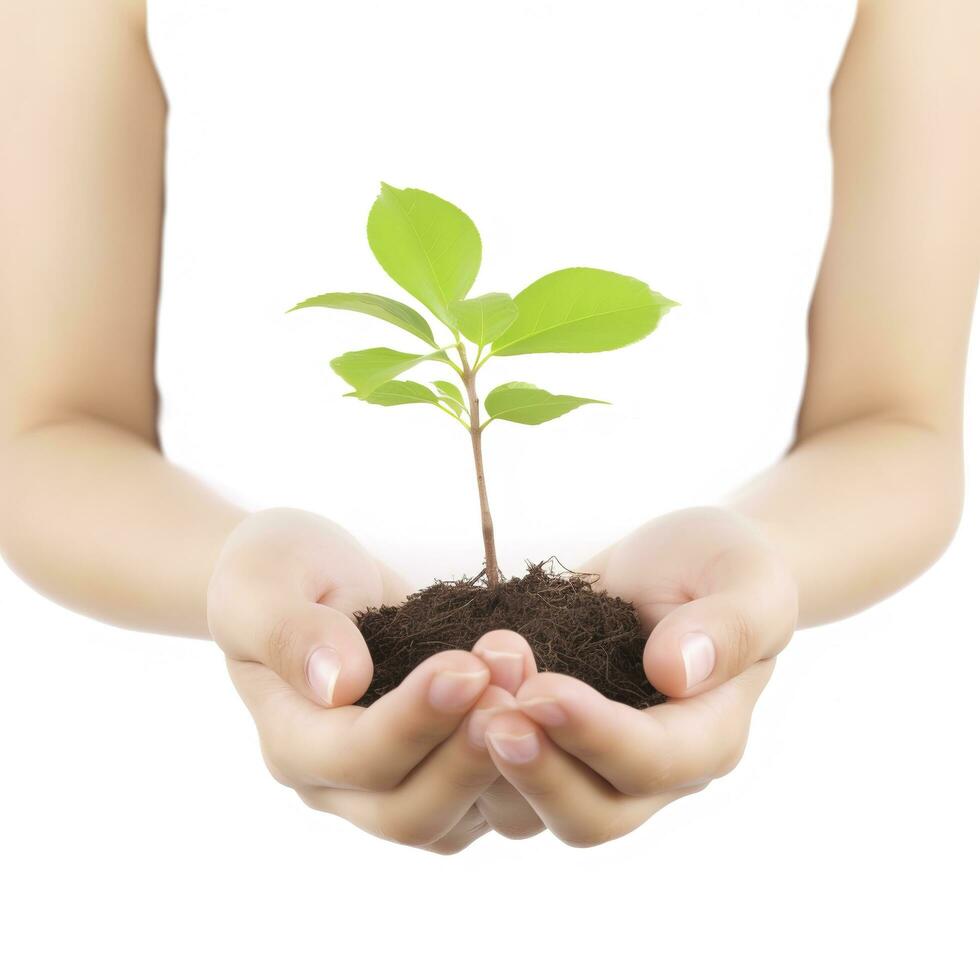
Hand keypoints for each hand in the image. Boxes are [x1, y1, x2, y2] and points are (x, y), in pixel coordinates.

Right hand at [208, 508, 526, 851]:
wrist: (318, 577)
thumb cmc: (281, 570)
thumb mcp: (263, 580)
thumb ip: (290, 631)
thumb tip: (339, 685)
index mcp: (290, 740)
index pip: (354, 757)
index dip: (414, 720)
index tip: (468, 666)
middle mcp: (338, 785)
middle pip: (410, 812)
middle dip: (470, 754)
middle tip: (517, 683)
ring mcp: (394, 788)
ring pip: (460, 819)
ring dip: (508, 758)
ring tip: (540, 684)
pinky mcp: (444, 776)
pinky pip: (492, 802)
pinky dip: (528, 762)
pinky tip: (551, 703)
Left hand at [477, 507, 797, 846]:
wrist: (674, 565)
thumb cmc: (717, 564)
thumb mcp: (745, 575)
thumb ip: (729, 624)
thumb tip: (677, 672)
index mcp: (711, 735)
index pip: (655, 762)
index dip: (596, 735)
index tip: (541, 690)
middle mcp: (653, 771)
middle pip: (592, 816)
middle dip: (537, 772)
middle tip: (488, 716)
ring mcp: (592, 765)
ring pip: (532, 814)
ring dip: (491, 762)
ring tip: (464, 690)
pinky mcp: (544, 747)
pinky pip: (496, 780)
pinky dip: (464, 749)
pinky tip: (440, 697)